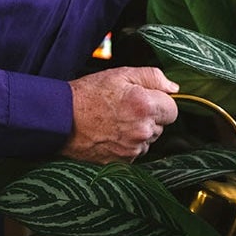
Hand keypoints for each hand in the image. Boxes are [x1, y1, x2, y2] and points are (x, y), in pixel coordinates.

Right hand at [61, 67, 179, 163]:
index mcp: (145, 106)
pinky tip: (111, 133)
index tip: (147, 99)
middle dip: (150, 117)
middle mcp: (141, 130)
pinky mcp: (122, 161)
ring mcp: (132, 149)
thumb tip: (174, 88)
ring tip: (116, 121)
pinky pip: (135, 152)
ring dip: (139, 132)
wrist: (61, 118)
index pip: (173, 109)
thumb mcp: (121, 74)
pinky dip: (128, 144)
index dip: (161, 102)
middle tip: (126, 108)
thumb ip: (153, 77)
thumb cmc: (89, 94)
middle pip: (162, 126)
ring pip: (148, 140)